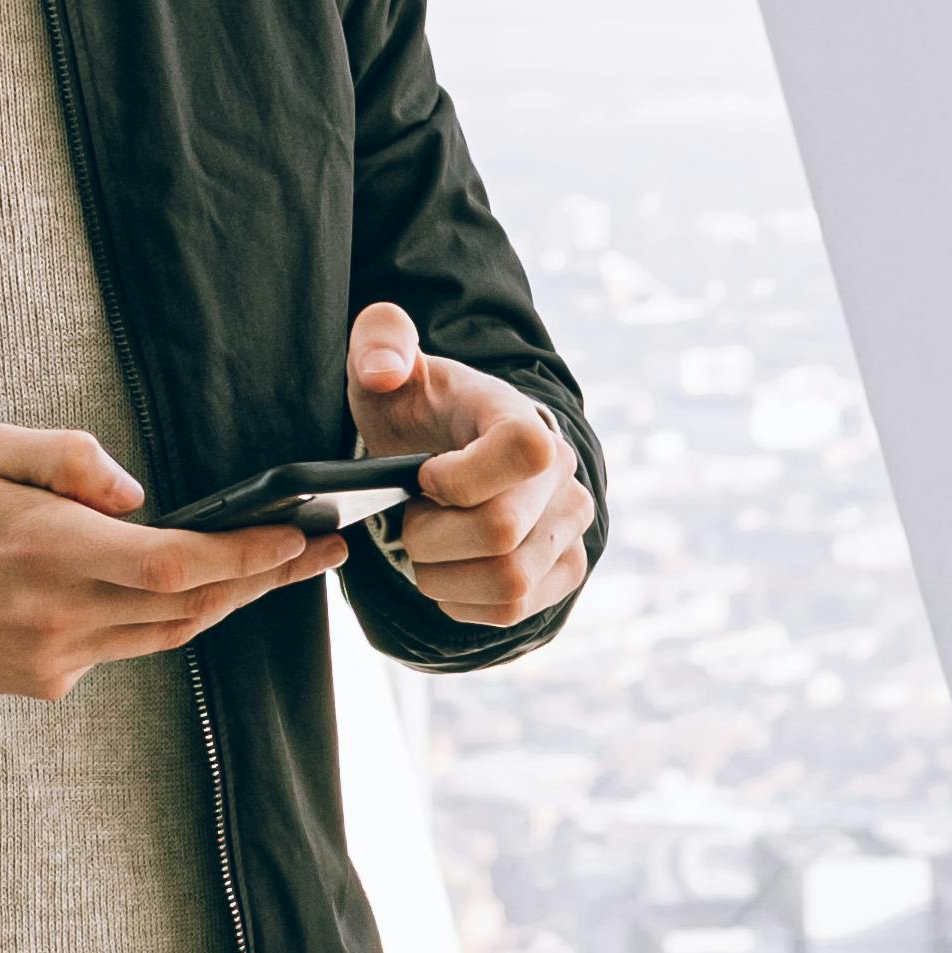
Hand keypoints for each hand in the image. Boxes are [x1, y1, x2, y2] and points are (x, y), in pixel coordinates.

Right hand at [0, 426, 335, 699]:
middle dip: (263, 578)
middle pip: (189, 606)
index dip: (244, 556)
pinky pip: (125, 650)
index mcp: (48, 549)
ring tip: (278, 568)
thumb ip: (69, 459)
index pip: (173, 563)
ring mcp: (55, 657)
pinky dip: (161, 620)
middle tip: (321, 550)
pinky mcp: (47, 681)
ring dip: (228, 602)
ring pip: (168, 635)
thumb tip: (137, 493)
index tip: (296, 535)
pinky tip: (190, 591)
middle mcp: (59, 613)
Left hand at [349, 304, 594, 628]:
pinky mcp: (565, 570)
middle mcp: (564, 475)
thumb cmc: (420, 409)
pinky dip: (463, 603)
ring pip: (508, 584)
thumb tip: (386, 373)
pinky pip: (513, 611)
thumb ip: (380, 342)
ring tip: (428, 547)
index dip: (458, 479)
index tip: (422, 476)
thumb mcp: (387, 364)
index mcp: (522, 417)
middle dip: (431, 539)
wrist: (459, 448)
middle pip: (501, 534)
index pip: (523, 453)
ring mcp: (571, 527)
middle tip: (411, 519)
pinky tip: (448, 572)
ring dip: (444, 578)